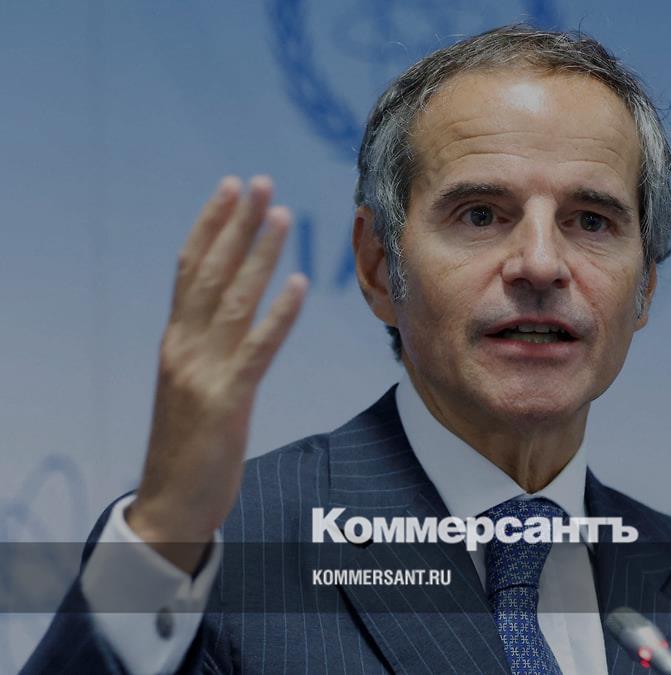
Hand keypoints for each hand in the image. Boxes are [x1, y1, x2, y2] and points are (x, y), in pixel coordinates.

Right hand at [125, 176, 306, 572]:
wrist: (170, 504)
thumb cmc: (189, 445)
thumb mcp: (194, 386)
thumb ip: (208, 348)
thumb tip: (232, 312)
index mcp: (175, 342)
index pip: (191, 269)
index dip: (211, 225)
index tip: (231, 187)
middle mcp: (183, 347)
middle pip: (211, 273)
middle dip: (237, 224)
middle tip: (261, 181)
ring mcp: (202, 373)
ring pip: (234, 300)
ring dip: (259, 254)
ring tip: (282, 214)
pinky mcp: (227, 401)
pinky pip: (257, 349)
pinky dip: (278, 314)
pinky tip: (298, 283)